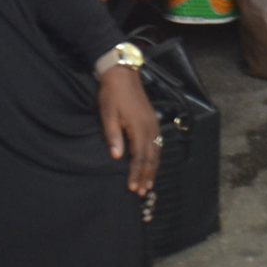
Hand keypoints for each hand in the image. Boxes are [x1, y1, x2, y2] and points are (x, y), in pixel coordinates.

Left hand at [96, 60, 160, 195]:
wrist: (122, 74)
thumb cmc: (112, 94)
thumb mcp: (108, 115)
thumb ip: (113, 136)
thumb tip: (117, 157)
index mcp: (138, 127)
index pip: (139, 157)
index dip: (136, 174)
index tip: (132, 188)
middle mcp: (150, 127)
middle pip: (151, 157)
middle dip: (146, 175)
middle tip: (142, 192)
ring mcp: (153, 123)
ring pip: (156, 151)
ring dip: (153, 169)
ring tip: (148, 184)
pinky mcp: (153, 120)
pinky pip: (158, 143)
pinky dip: (156, 157)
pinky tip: (152, 163)